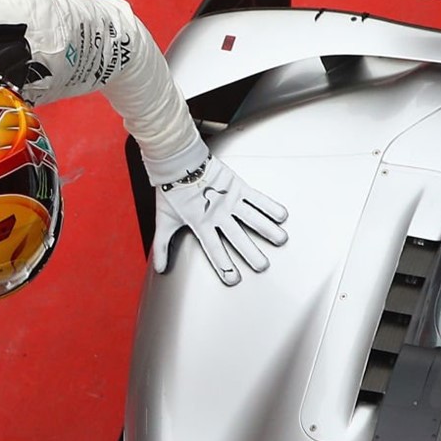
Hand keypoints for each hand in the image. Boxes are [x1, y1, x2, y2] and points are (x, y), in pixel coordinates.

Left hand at [148, 146, 287, 285]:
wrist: (177, 161)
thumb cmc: (171, 190)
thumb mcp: (164, 220)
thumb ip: (162, 246)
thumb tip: (159, 268)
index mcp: (201, 224)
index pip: (214, 249)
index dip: (223, 265)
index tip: (233, 279)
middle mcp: (217, 214)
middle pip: (237, 237)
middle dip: (251, 252)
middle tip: (262, 266)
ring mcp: (229, 200)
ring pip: (251, 217)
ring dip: (267, 229)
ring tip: (280, 240)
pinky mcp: (237, 186)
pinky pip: (256, 198)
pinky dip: (269, 206)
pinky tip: (281, 215)